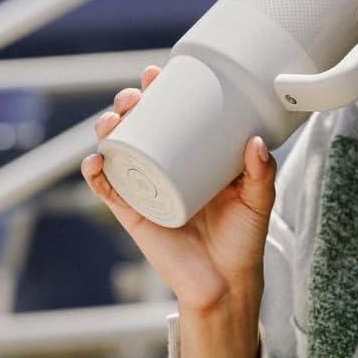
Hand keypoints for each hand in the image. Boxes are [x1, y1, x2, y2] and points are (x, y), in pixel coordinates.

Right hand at [81, 66, 274, 357]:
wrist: (226, 284)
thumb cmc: (243, 239)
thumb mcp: (257, 200)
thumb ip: (262, 172)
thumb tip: (255, 142)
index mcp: (192, 156)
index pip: (171, 114)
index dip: (160, 91)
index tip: (158, 74)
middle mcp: (165, 166)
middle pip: (138, 125)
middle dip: (129, 104)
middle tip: (135, 97)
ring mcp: (145, 187)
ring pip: (116, 149)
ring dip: (107, 129)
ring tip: (113, 122)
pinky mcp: (132, 213)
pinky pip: (107, 188)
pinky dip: (95, 172)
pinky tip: (95, 160)